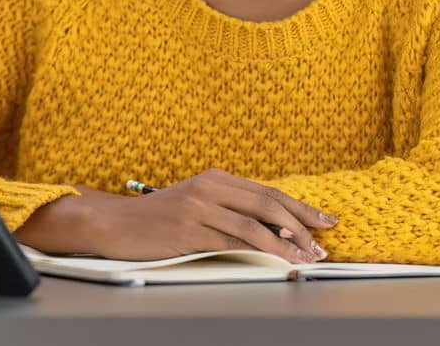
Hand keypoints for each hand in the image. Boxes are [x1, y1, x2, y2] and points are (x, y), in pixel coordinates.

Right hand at [18, 169, 334, 262]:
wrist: (114, 224)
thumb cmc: (156, 219)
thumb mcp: (194, 204)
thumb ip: (227, 208)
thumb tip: (272, 227)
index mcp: (214, 178)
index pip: (267, 192)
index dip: (299, 207)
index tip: (324, 221)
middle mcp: (209, 187)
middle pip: (268, 204)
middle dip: (301, 224)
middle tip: (322, 244)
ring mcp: (199, 208)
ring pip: (256, 224)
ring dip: (287, 244)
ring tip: (306, 259)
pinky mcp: (189, 230)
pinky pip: (234, 241)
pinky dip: (261, 251)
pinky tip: (276, 261)